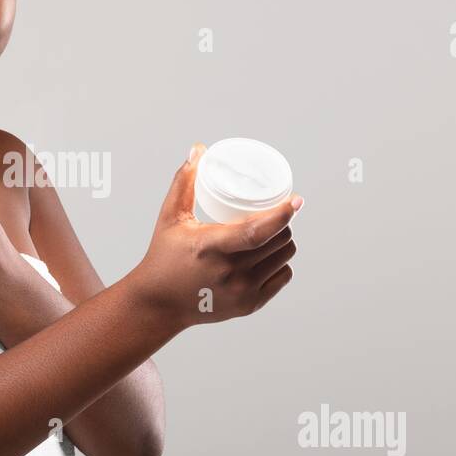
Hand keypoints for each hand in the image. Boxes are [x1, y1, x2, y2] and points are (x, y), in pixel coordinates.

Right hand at [128, 143, 301, 329]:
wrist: (158, 304)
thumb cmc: (163, 256)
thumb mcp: (170, 217)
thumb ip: (184, 182)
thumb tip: (198, 149)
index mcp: (211, 248)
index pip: (257, 232)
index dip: (281, 215)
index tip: (296, 200)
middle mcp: (230, 272)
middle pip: (278, 241)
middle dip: (283, 223)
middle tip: (277, 212)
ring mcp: (242, 291)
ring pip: (284, 257)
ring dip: (285, 241)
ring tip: (276, 231)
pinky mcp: (249, 305)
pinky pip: (283, 277)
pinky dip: (281, 263)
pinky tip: (274, 255)